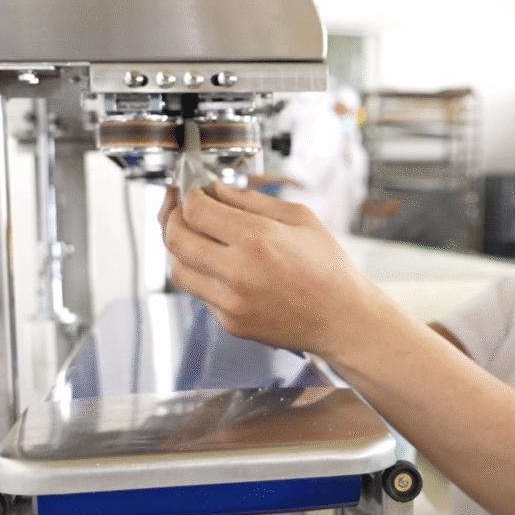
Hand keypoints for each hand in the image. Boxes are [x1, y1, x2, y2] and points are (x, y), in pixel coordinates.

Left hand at [159, 183, 381, 357]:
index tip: (192, 191)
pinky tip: (217, 264)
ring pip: (176, 269)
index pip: (195, 210)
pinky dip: (200, 275)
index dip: (187, 195)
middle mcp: (238, 272)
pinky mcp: (230, 323)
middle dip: (171, 216)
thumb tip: (217, 191)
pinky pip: (198, 293)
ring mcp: (231, 302)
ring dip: (179, 248)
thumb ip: (252, 201)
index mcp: (257, 239)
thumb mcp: (299, 218)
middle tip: (180, 208)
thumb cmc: (329, 269)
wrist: (343, 319)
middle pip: (175, 238)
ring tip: (194, 236)